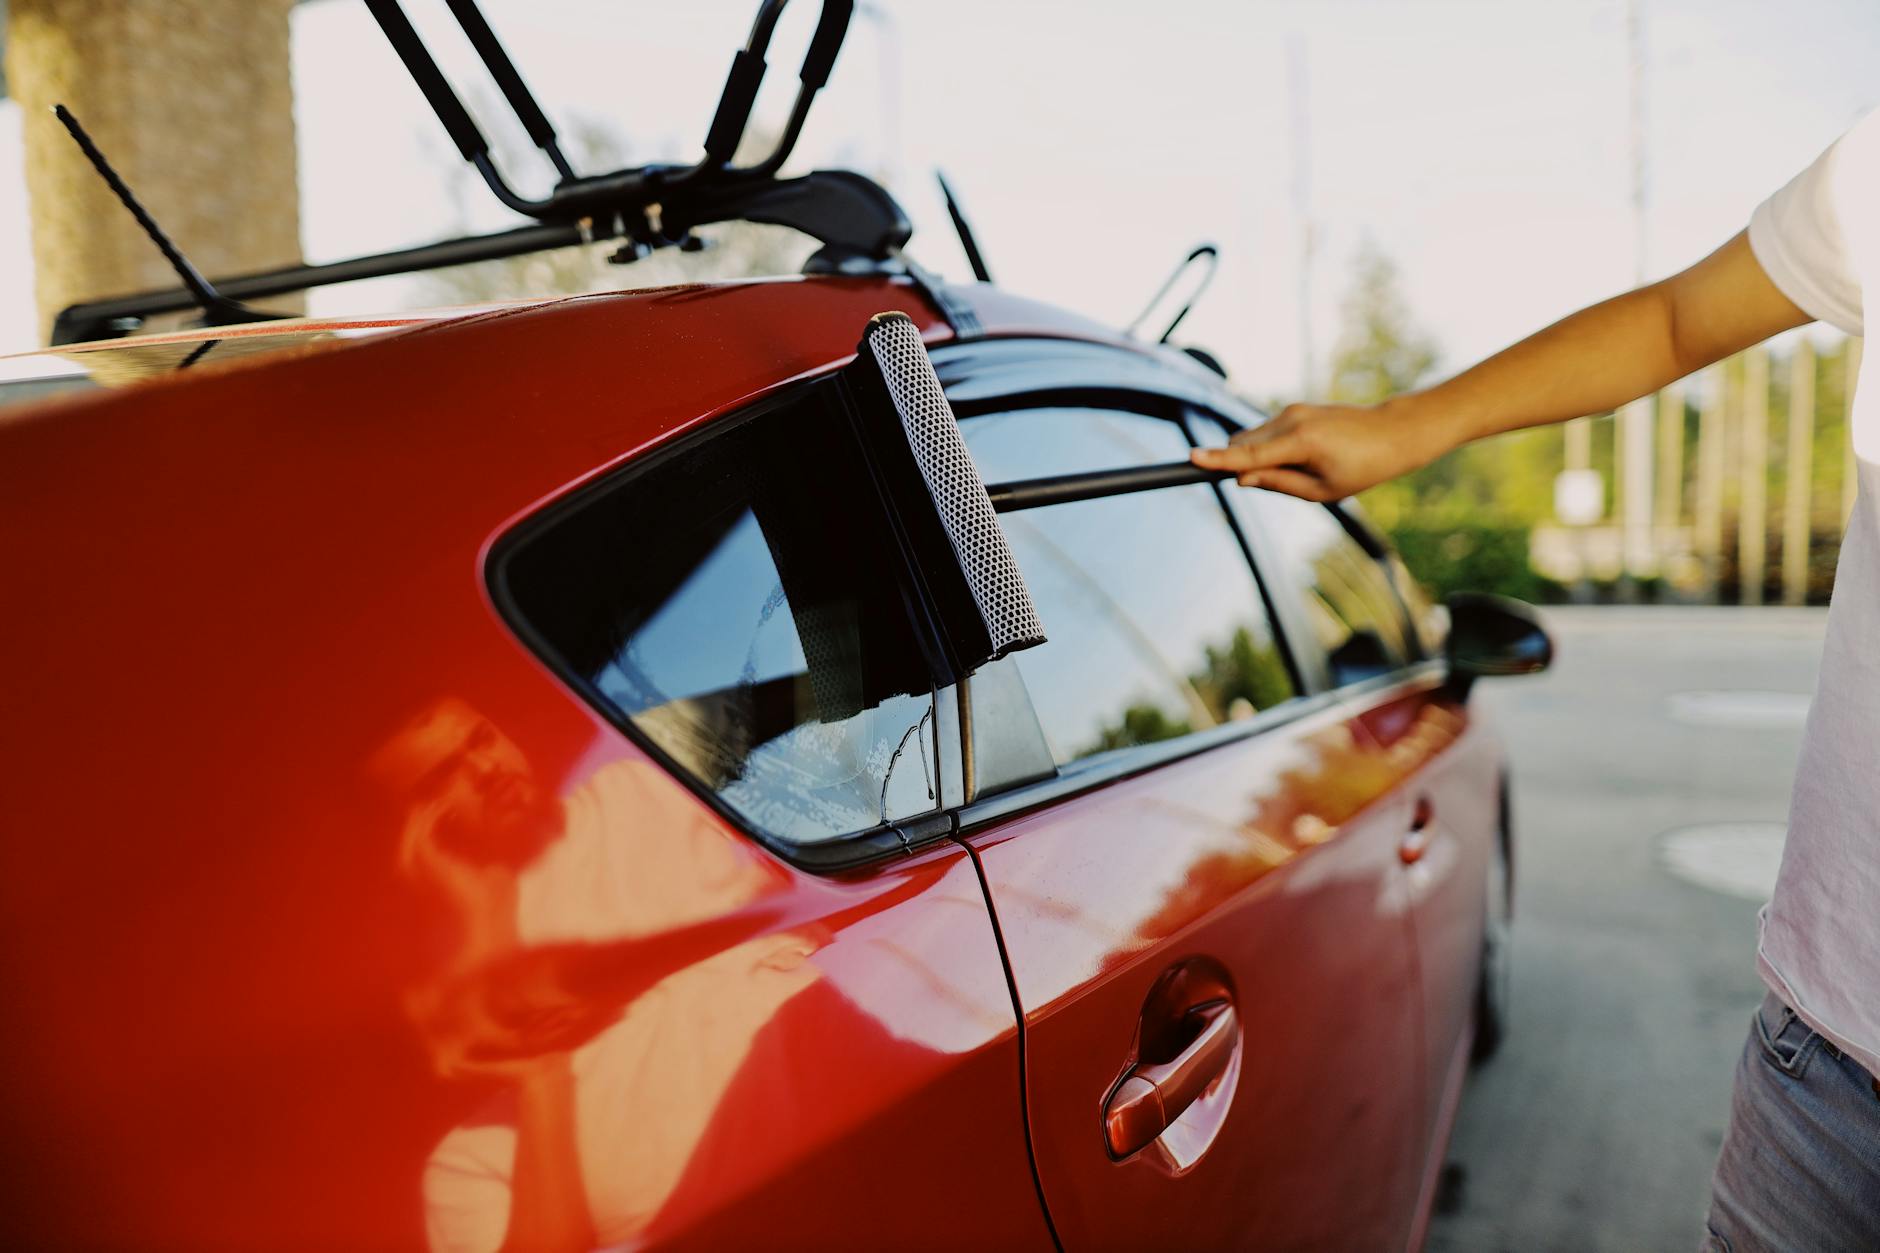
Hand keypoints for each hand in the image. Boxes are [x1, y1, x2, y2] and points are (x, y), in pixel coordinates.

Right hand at [1190, 399, 1457, 500]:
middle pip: (1242, 445)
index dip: (1217, 460)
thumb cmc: (1362, 467)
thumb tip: (1242, 480)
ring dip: (1255, 457)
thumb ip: (1278, 484)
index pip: (1249, 456)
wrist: (1393, 433)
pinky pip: (1265, 432)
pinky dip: (1267, 448)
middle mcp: (1291, 419)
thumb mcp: (1322, 490)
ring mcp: (1292, 411)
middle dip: (1238, 465)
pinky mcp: (1295, 409)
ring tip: (1298, 470)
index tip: (1190, 458)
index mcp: (1301, 443)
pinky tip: (1298, 458)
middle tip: (1268, 484)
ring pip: (1251, 438)